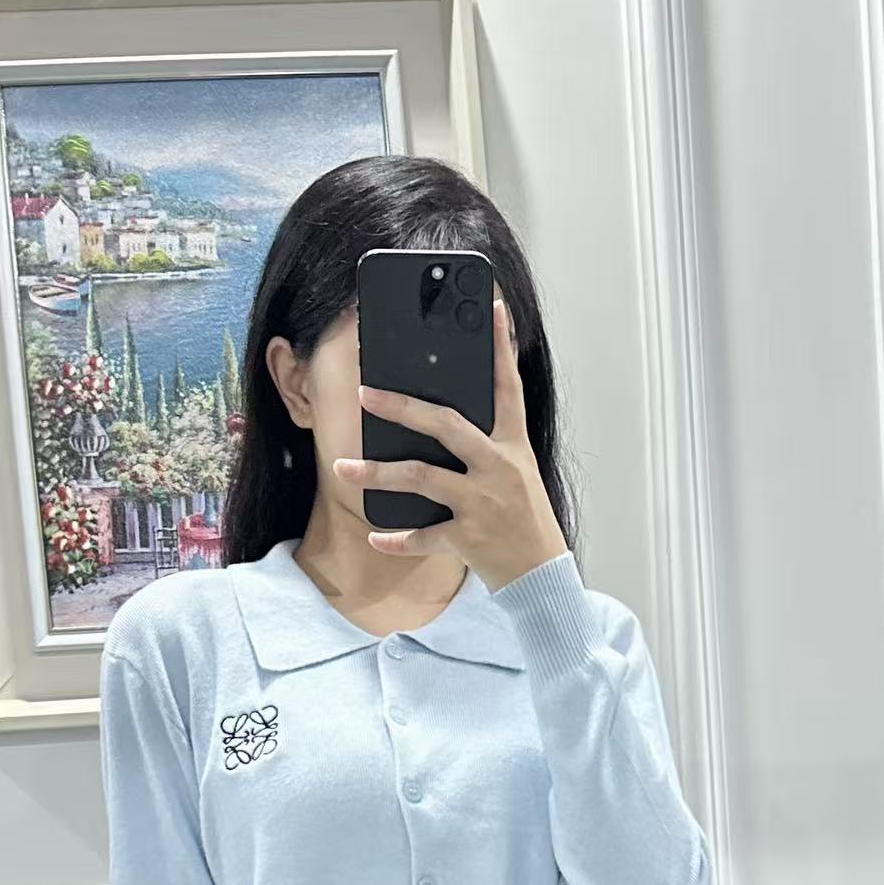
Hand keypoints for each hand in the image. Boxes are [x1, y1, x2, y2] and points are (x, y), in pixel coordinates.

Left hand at [332, 296, 568, 592]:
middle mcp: (498, 468)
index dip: (501, 348)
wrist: (542, 576)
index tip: (494, 308)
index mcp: (512, 446)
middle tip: (365, 393)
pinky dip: (397, 538)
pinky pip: (425, 537)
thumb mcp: (515, 472)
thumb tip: (436, 416)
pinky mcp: (470, 539)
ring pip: (422, 479)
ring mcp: (483, 503)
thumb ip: (484, 443)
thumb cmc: (523, 518)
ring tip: (341, 469)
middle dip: (403, 407)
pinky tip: (374, 534)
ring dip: (377, 474)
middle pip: (447, 426)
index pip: (508, 387)